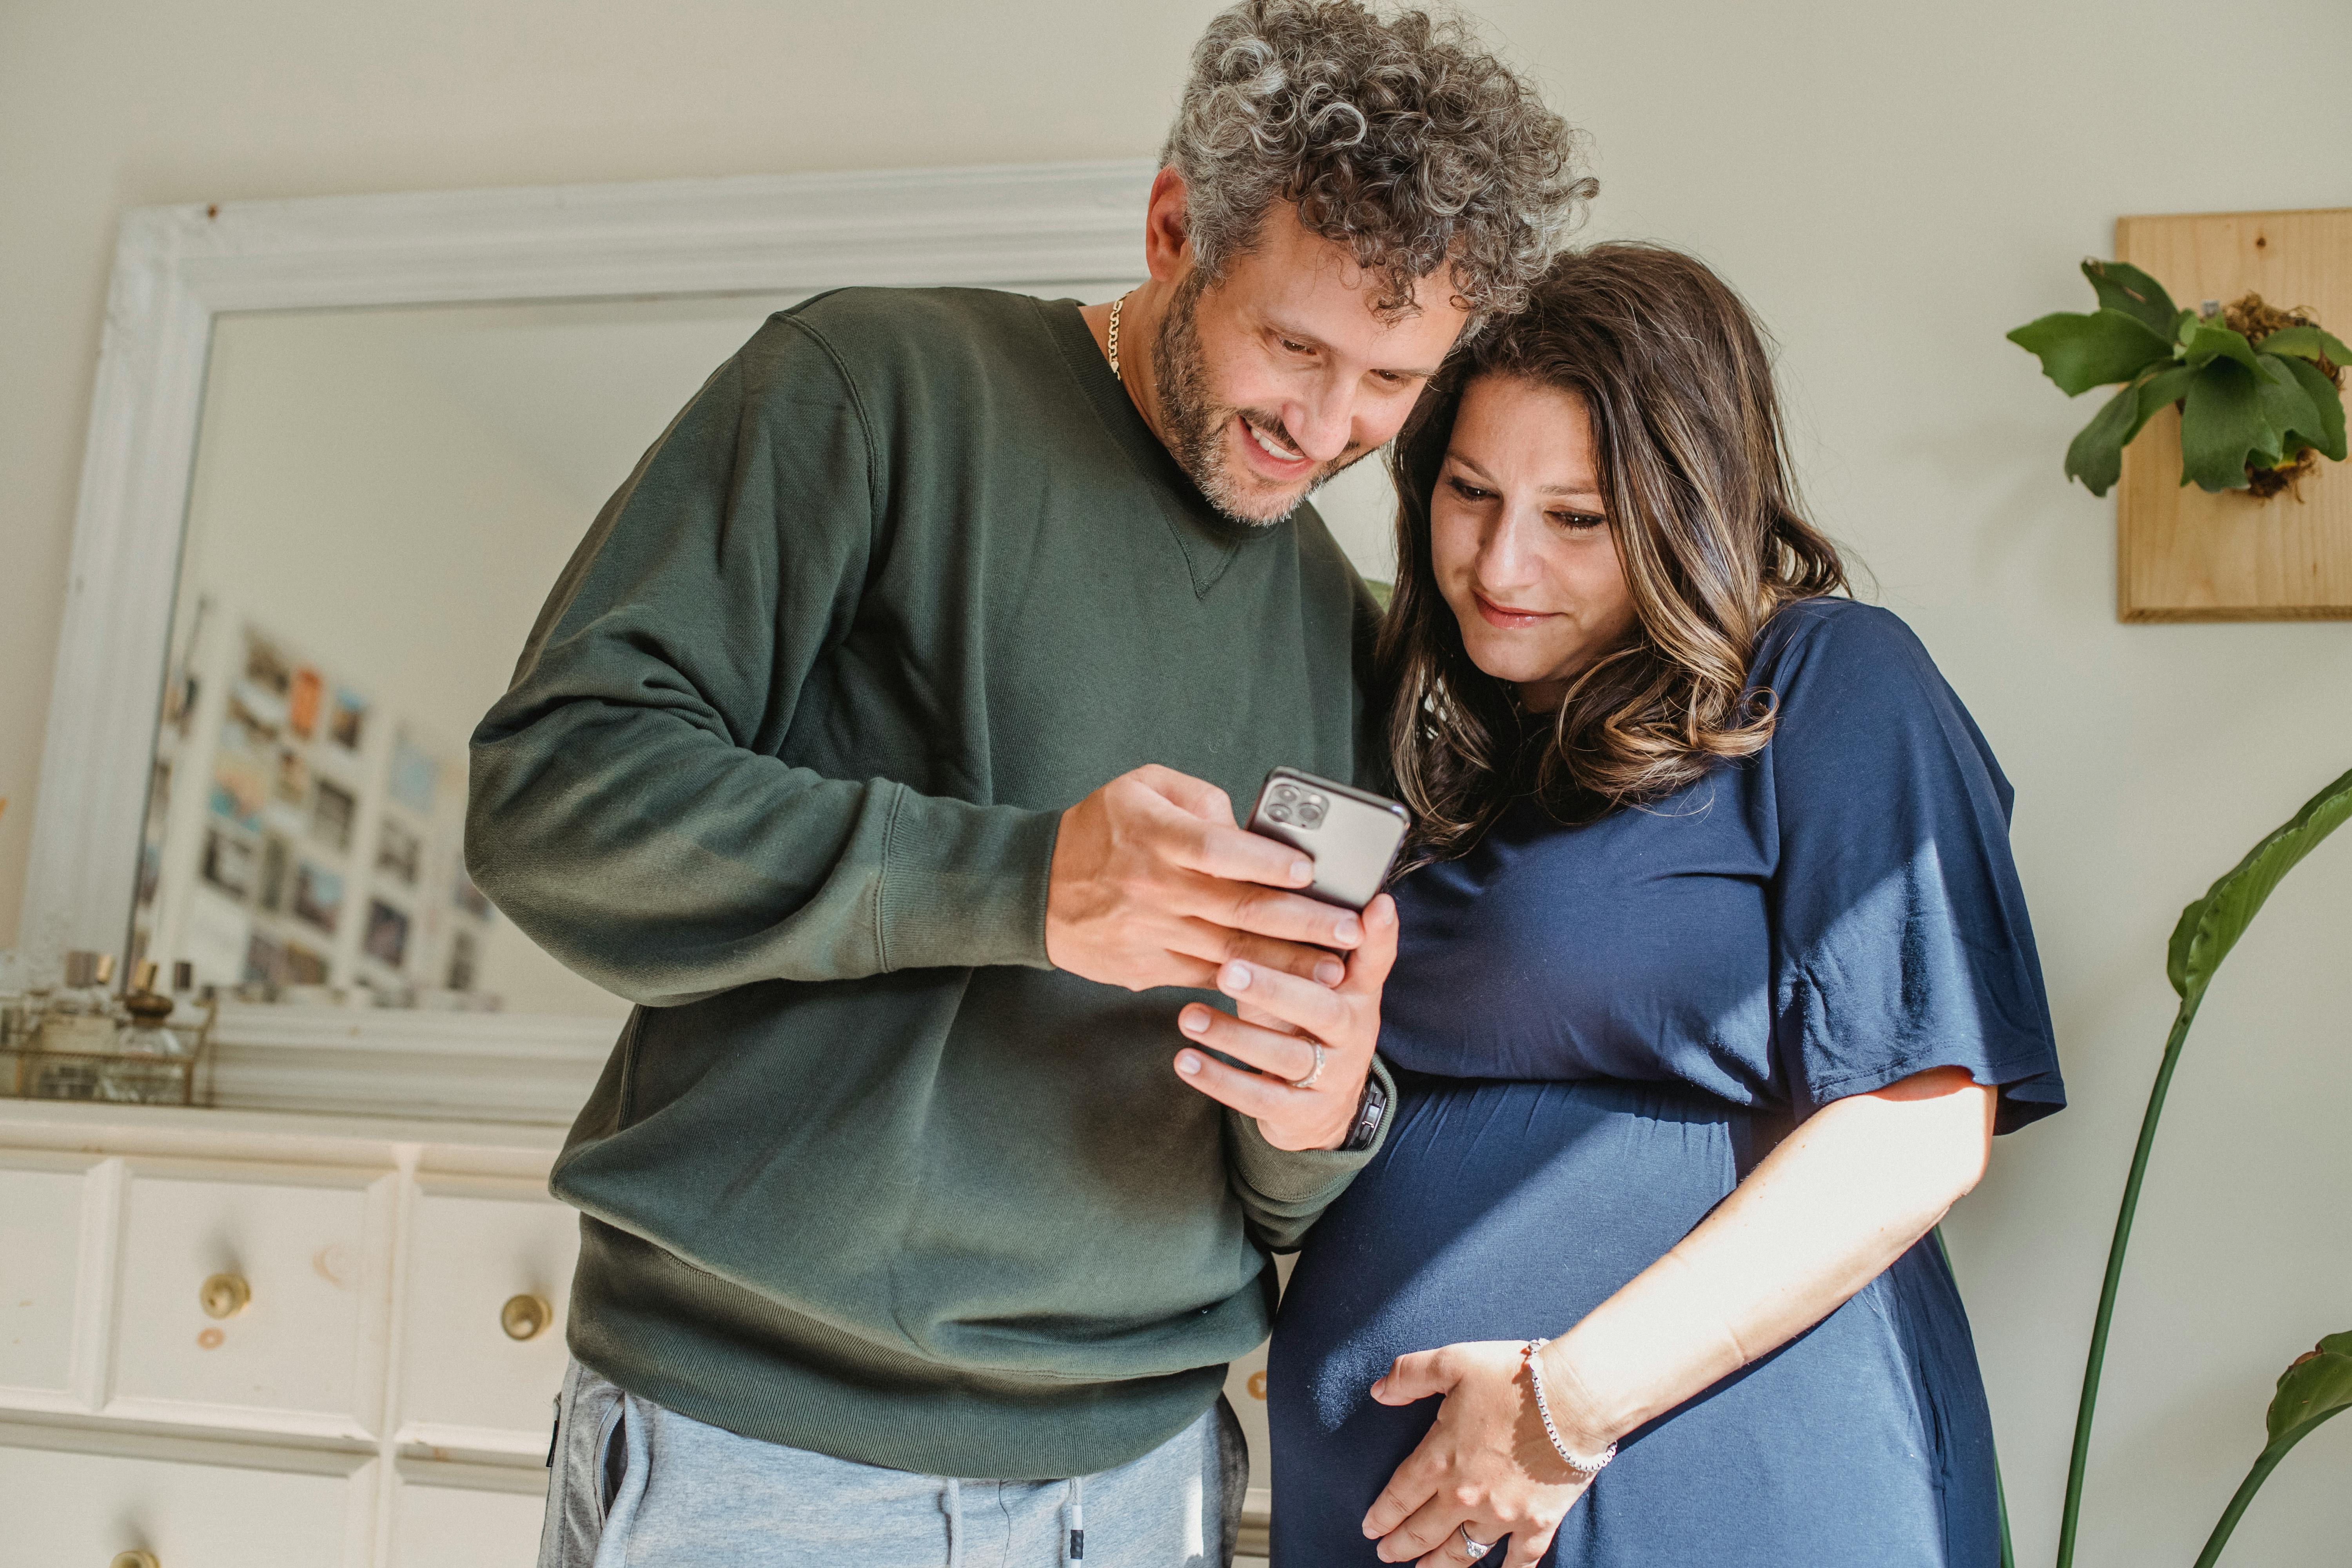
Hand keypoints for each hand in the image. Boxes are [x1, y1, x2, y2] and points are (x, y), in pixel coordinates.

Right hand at [1046, 764, 1367, 990]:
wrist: (1033, 889)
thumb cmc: (1097, 829)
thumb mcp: (1140, 786)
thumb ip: (1199, 797)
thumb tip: (1245, 825)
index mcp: (1155, 835)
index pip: (1219, 850)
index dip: (1267, 861)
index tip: (1310, 872)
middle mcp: (1154, 887)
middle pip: (1238, 907)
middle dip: (1302, 922)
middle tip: (1351, 930)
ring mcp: (1151, 933)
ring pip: (1230, 950)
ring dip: (1286, 963)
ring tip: (1335, 969)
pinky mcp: (1147, 967)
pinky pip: (1205, 976)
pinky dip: (1247, 983)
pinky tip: (1286, 989)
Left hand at [1172, 892, 1395, 1149]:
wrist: (1317, 1113)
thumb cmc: (1302, 1025)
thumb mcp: (1309, 984)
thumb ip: (1300, 942)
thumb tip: (1263, 876)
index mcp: (1358, 994)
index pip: (1375, 959)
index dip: (1379, 935)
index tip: (1375, 905)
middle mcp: (1353, 1033)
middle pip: (1321, 1008)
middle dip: (1275, 987)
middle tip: (1229, 969)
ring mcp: (1332, 1076)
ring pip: (1285, 1054)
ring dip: (1233, 1035)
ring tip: (1188, 1016)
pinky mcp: (1304, 1114)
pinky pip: (1260, 1097)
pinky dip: (1220, 1079)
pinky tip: (1186, 1061)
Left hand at [1362, 1340, 1594, 1566]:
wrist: (1577, 1397)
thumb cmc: (1514, 1375)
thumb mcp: (1453, 1361)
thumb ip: (1410, 1374)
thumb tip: (1378, 1391)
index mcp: (1440, 1459)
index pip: (1399, 1497)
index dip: (1381, 1516)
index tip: (1370, 1528)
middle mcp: (1465, 1495)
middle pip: (1423, 1532)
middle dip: (1401, 1546)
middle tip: (1387, 1554)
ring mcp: (1503, 1514)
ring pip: (1463, 1552)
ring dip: (1440, 1565)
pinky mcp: (1538, 1523)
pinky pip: (1518, 1561)